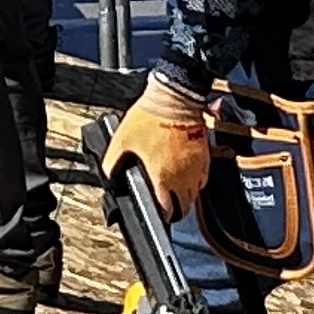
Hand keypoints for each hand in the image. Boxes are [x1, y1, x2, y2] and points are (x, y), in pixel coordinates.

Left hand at [108, 72, 214, 220]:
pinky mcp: (204, 155)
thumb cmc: (149, 117)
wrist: (173, 97)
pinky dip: (195, 182)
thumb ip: (112, 164)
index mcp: (162, 175)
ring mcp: (196, 166)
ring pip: (195, 194)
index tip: (157, 213)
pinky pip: (203, 178)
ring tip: (173, 192)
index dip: (161, 215)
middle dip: (174, 209)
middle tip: (165, 205)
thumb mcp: (121, 141)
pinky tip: (184, 175)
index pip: (167, 210)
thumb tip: (109, 178)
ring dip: (185, 197)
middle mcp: (182, 175)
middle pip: (184, 206)